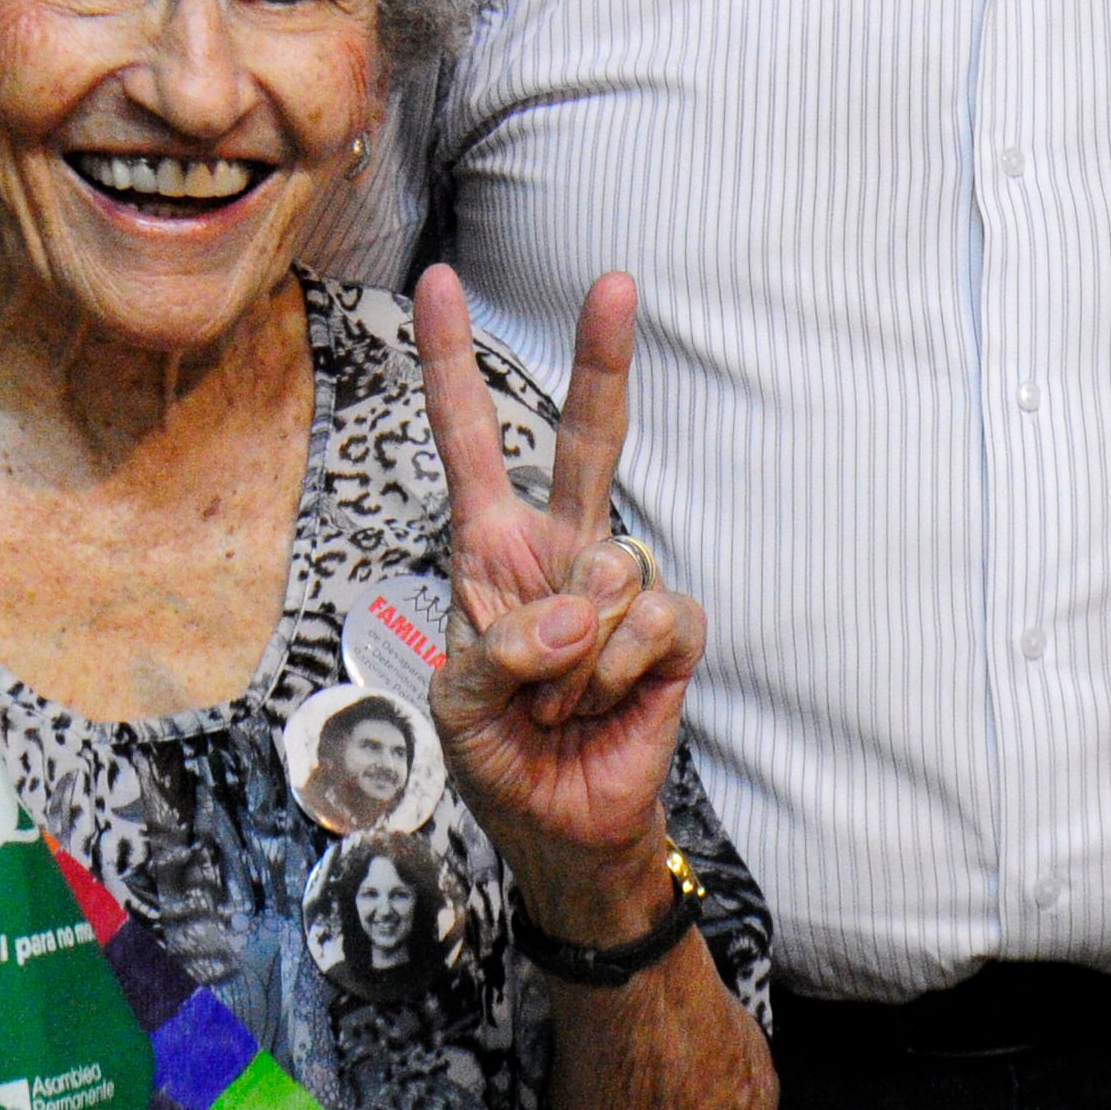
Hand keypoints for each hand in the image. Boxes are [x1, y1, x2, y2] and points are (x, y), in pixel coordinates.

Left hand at [415, 266, 703, 939]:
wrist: (562, 827)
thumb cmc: (499, 755)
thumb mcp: (459, 704)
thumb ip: (501, 648)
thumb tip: (582, 609)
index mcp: (492, 550)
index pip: (471, 443)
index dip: (449, 364)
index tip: (438, 283)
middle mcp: (561, 550)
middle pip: (592, 440)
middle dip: (604, 361)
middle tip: (617, 282)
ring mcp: (622, 588)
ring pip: (611, 570)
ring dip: (572, 658)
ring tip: (557, 703)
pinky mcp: (673, 634)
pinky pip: (652, 624)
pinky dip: (617, 674)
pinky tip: (604, 705)